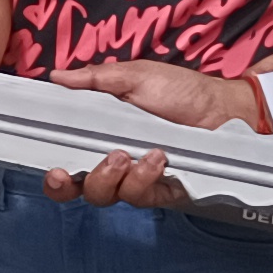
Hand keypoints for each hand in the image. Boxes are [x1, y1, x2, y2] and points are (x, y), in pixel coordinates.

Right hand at [39, 58, 264, 209]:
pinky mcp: (161, 191)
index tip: (49, 166)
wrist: (223, 107)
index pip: (65, 162)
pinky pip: (140, 196)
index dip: (51, 172)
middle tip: (68, 172)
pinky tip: (156, 157)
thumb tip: (57, 77)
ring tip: (126, 154)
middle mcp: (113, 163)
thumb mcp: (135, 76)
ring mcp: (136, 179)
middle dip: (65, 186)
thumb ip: (94, 79)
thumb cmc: (180, 90)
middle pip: (76, 189)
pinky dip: (143, 178)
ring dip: (108, 176)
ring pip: (104, 195)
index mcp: (99, 136)